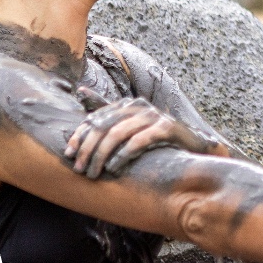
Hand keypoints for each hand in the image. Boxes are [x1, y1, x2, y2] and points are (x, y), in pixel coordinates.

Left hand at [63, 87, 208, 178]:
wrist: (193, 146)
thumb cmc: (157, 138)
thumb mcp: (130, 125)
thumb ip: (107, 111)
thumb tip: (79, 90)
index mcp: (125, 104)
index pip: (94, 118)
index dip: (79, 136)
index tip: (69, 154)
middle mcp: (137, 105)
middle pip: (103, 126)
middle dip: (88, 149)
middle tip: (80, 169)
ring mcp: (152, 114)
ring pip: (117, 133)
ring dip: (102, 155)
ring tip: (95, 172)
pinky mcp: (166, 127)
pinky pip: (138, 140)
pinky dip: (123, 155)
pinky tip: (114, 167)